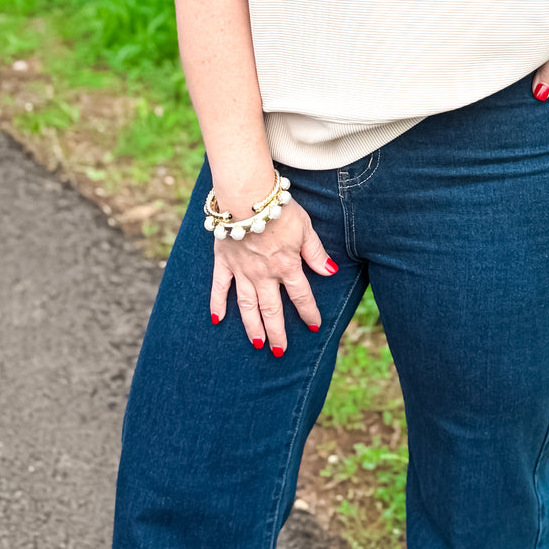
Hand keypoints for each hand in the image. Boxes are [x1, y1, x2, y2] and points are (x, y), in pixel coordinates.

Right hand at [209, 199, 337, 353]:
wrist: (247, 196)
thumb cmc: (280, 208)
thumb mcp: (305, 228)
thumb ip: (316, 252)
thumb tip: (330, 272)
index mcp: (287, 266)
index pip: (301, 296)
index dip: (309, 313)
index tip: (314, 326)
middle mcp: (264, 274)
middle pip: (272, 309)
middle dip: (278, 332)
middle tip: (280, 351)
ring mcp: (242, 270)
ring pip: (248, 306)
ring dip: (252, 326)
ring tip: (258, 343)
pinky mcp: (224, 262)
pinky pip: (219, 288)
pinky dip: (217, 304)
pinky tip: (217, 319)